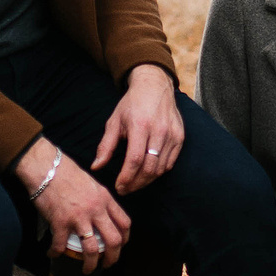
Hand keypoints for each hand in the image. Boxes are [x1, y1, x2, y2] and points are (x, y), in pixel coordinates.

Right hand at [20, 138, 128, 270]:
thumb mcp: (92, 183)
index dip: (125, 239)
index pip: (124, 223)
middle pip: (114, 241)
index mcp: (105, 199)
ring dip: (90, 264)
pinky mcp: (60, 222)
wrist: (45, 166)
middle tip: (107, 265)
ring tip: (86, 269)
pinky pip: (61, 245)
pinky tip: (53, 254)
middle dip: (112, 258)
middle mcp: (96, 209)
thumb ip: (99, 200)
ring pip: (92, 249)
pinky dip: (56, 253)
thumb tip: (102, 214)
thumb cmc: (66, 172)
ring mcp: (78, 217)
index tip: (120, 246)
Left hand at [96, 64, 184, 194]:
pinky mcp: (180, 137)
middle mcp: (158, 131)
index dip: (126, 178)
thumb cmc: (131, 104)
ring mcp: (172, 134)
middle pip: (149, 168)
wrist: (154, 86)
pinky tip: (147, 173)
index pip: (134, 160)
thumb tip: (95, 167)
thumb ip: (106, 146)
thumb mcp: (114, 122)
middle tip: (125, 189)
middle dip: (135, 184)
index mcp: (140, 126)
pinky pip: (170, 163)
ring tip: (134, 184)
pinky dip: (158, 172)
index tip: (118, 187)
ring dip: (146, 181)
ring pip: (160, 169)